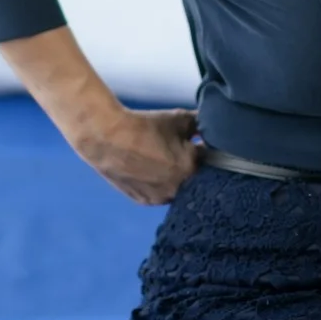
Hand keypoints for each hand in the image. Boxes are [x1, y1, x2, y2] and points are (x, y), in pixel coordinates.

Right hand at [73, 106, 201, 204]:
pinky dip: (158, 182)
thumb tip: (213, 125)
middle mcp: (178, 190)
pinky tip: (149, 166)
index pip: (208, 160)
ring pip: (176, 187)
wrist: (107, 137)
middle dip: (190, 164)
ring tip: (160, 157)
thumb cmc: (145, 126)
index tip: (197, 140)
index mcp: (191, 169)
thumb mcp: (179, 119)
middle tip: (177, 148)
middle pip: (193, 176)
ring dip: (174, 175)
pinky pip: (159, 192)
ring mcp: (160, 198)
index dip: (203, 148)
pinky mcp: (144, 201)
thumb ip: (201, 124)